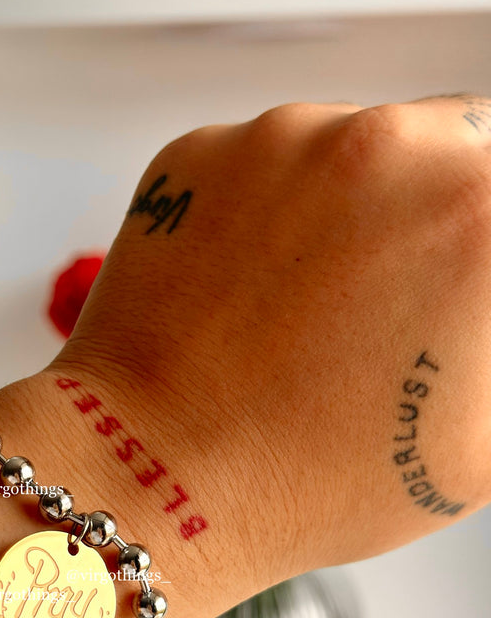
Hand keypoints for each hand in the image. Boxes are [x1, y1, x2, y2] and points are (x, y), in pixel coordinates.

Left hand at [47, 95, 490, 604]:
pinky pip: (265, 161)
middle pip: (453, 146)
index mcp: (478, 211)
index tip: (463, 281)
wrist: (158, 472)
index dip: (482, 255)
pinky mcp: (202, 151)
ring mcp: (279, 138)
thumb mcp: (484, 441)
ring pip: (354, 145)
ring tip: (313, 300)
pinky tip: (251, 286)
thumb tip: (473, 302)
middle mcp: (384, 147)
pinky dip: (271, 207)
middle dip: (444, 206)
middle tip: (402, 289)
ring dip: (357, 200)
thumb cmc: (311, 478)